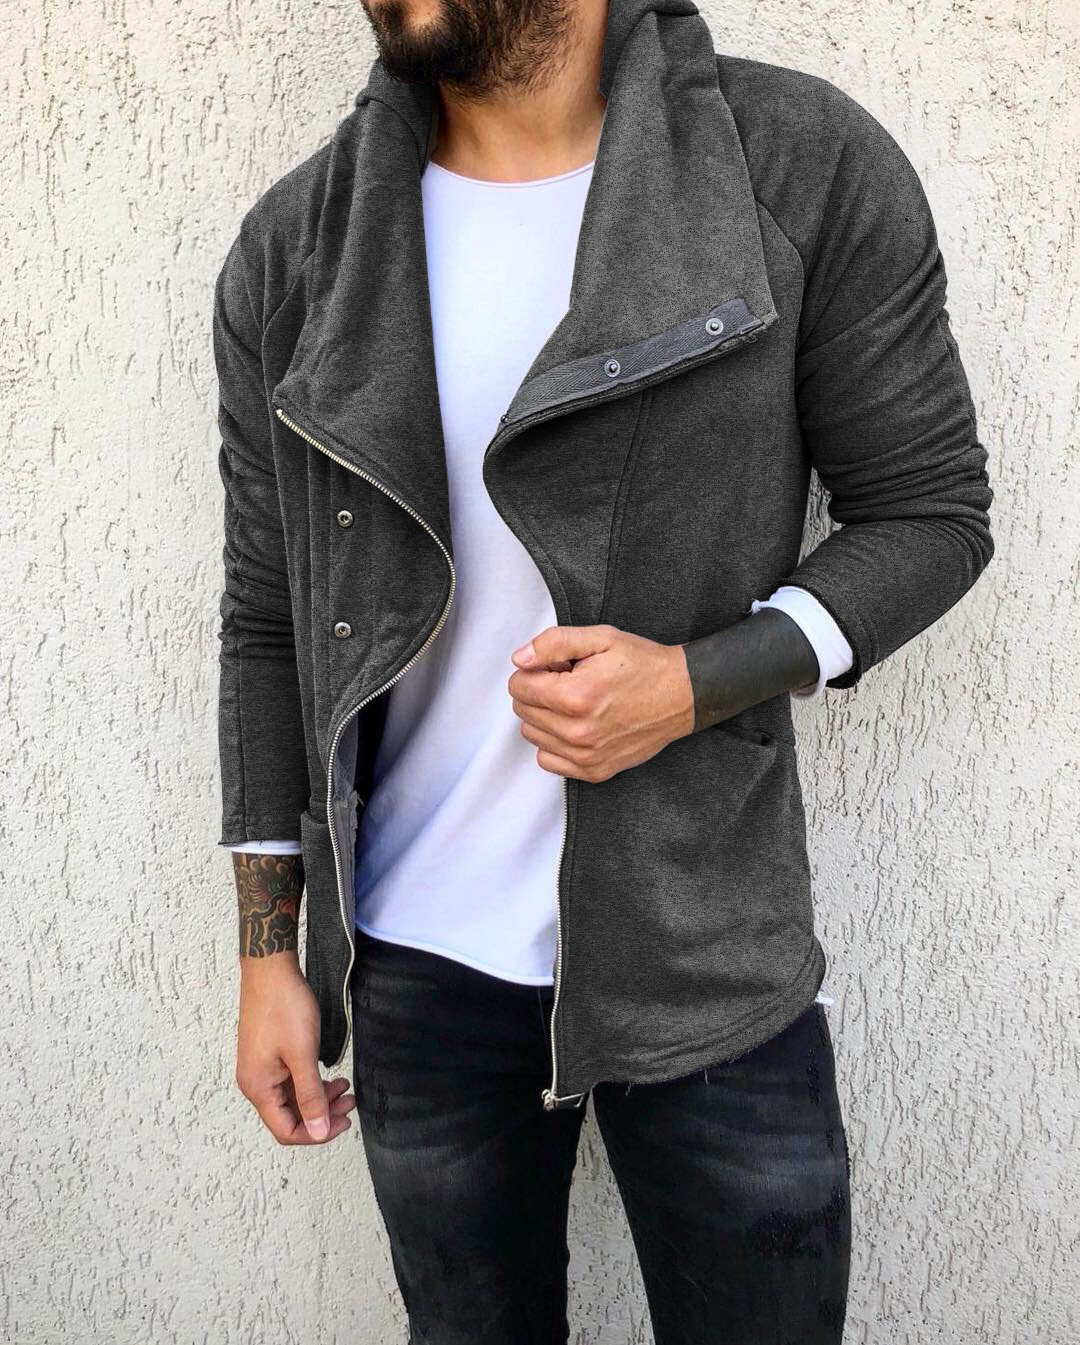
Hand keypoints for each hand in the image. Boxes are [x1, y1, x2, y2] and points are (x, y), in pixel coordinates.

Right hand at [235, 954, 355, 1144]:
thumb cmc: (284, 1007)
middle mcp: (255, 1083)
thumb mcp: (303, 1055)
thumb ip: (311, 1096)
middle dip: (322, 1114)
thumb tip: (319, 1131)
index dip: (316, 1133)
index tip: (344, 1121)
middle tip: (350, 1103)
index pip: (286, 1131)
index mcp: (259, 1088)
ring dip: (319, 1098)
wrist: (271, 970)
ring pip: (292, 1098)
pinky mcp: (268, 1056)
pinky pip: (290, 1082)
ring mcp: (260, 1069)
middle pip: (289, 1116)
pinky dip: (311, 1083)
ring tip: (346, 1087)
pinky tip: (331, 1076)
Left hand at [508, 624, 694, 782]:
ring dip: (545, 716)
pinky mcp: (594, 771)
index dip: (534, 670)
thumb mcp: (600, 638)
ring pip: (532, 734)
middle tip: (569, 681)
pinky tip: (576, 725)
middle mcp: (578, 732)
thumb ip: (553, 643)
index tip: (558, 667)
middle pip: (522, 710)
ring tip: (576, 703)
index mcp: (576, 696)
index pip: (518, 686)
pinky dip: (554, 743)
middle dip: (539, 691)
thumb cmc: (644, 666)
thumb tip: (520, 659)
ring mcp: (585, 756)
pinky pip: (547, 760)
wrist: (682, 695)